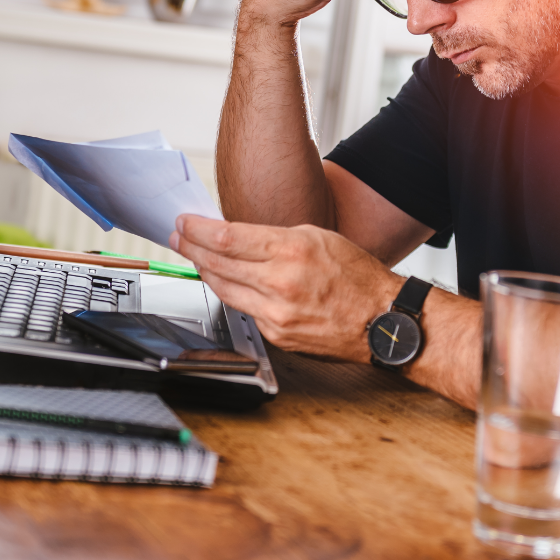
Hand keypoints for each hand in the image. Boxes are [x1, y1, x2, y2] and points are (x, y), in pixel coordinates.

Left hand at [171, 214, 399, 361]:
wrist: (382, 321)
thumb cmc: (357, 277)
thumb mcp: (318, 238)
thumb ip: (275, 238)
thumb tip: (238, 238)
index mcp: (291, 251)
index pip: (228, 238)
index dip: (198, 230)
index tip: (184, 223)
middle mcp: (280, 284)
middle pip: (218, 263)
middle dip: (191, 247)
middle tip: (177, 237)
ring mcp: (276, 314)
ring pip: (224, 289)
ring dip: (203, 271)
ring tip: (193, 257)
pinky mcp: (277, 336)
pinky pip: (245, 310)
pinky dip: (232, 294)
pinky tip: (225, 283)